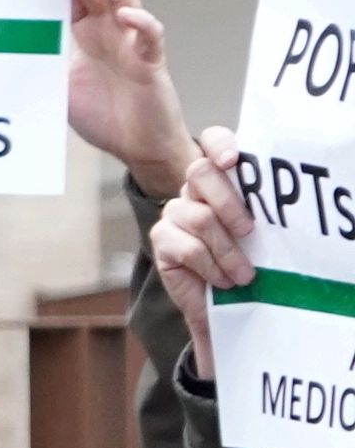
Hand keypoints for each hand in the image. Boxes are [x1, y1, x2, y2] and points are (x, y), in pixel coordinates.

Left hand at [42, 0, 204, 194]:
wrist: (137, 146)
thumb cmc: (102, 115)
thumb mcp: (57, 85)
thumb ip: (37, 65)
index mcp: (89, 33)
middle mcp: (112, 31)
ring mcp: (132, 44)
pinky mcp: (151, 64)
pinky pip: (151, 36)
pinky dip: (140, 22)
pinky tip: (124, 15)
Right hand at [154, 128, 260, 379]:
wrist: (222, 304)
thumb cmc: (246, 262)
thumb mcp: (260, 235)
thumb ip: (259, 211)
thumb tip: (284, 204)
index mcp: (221, 179)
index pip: (213, 142)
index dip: (221, 145)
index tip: (234, 161)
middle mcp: (193, 191)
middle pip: (201, 172)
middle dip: (229, 201)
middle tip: (249, 231)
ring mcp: (174, 214)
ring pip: (200, 216)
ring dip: (227, 250)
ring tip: (244, 275)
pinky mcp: (161, 239)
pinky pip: (189, 247)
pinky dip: (212, 267)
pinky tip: (223, 281)